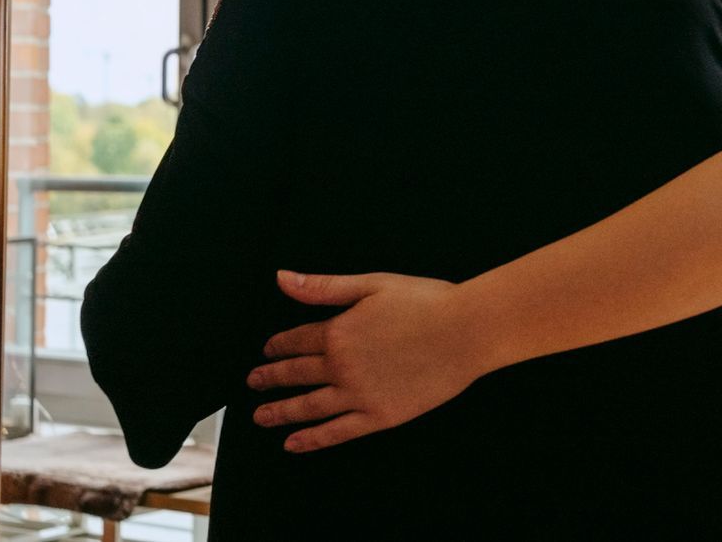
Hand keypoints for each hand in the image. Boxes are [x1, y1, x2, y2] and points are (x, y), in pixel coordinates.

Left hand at [247, 270, 480, 452]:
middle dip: (271, 378)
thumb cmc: (427, 301)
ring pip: (308, 406)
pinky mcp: (379, 416)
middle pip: (296, 374)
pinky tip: (293, 443)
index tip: (267, 350)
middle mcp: (341, 366)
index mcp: (339, 331)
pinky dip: (312, 439)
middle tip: (254, 382)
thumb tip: (281, 279)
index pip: (297, 340)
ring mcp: (358, 394)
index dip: (279, 345)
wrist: (467, 331)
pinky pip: (337, 432)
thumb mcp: (373, 284)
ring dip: (280, 412)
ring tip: (261, 417)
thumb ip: (324, 287)